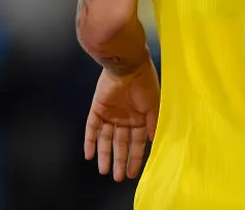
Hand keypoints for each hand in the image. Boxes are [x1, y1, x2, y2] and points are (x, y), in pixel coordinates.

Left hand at [84, 57, 159, 181]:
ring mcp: (110, 113)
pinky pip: (92, 128)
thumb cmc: (144, 85)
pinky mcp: (97, 108)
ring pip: (106, 139)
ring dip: (105, 155)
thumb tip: (156, 144)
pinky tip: (89, 155)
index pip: (136, 143)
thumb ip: (153, 126)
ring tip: (104, 171)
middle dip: (120, 160)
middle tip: (118, 178)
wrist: (128, 65)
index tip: (133, 174)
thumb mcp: (153, 107)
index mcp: (139, 117)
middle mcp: (124, 118)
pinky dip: (90, 141)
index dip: (135, 158)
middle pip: (121, 144)